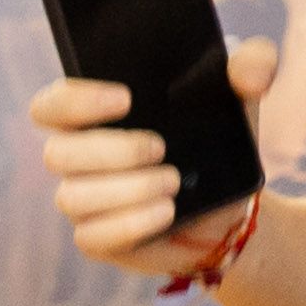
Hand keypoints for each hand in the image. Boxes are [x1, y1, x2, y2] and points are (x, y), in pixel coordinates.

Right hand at [32, 39, 270, 275]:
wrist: (234, 201)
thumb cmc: (218, 138)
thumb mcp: (241, 97)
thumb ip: (252, 65)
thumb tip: (253, 67)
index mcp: (95, 116)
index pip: (51, 106)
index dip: (74, 101)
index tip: (124, 98)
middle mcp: (79, 158)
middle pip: (58, 153)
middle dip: (111, 150)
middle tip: (161, 148)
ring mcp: (84, 201)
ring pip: (73, 197)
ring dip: (125, 189)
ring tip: (173, 183)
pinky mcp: (99, 239)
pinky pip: (92, 237)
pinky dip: (131, 224)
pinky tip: (166, 212)